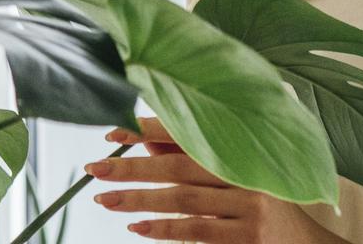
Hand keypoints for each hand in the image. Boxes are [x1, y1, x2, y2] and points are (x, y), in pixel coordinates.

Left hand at [87, 118, 348, 241]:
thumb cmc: (267, 206)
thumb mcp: (236, 177)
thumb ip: (195, 158)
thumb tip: (145, 144)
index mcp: (243, 148)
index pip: (188, 132)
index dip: (148, 129)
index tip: (111, 131)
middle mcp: (247, 172)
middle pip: (179, 165)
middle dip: (133, 166)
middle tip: (95, 167)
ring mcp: (251, 205)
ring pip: (183, 199)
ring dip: (139, 199)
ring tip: (104, 198)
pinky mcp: (250, 236)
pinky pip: (197, 230)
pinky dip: (164, 229)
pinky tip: (137, 226)